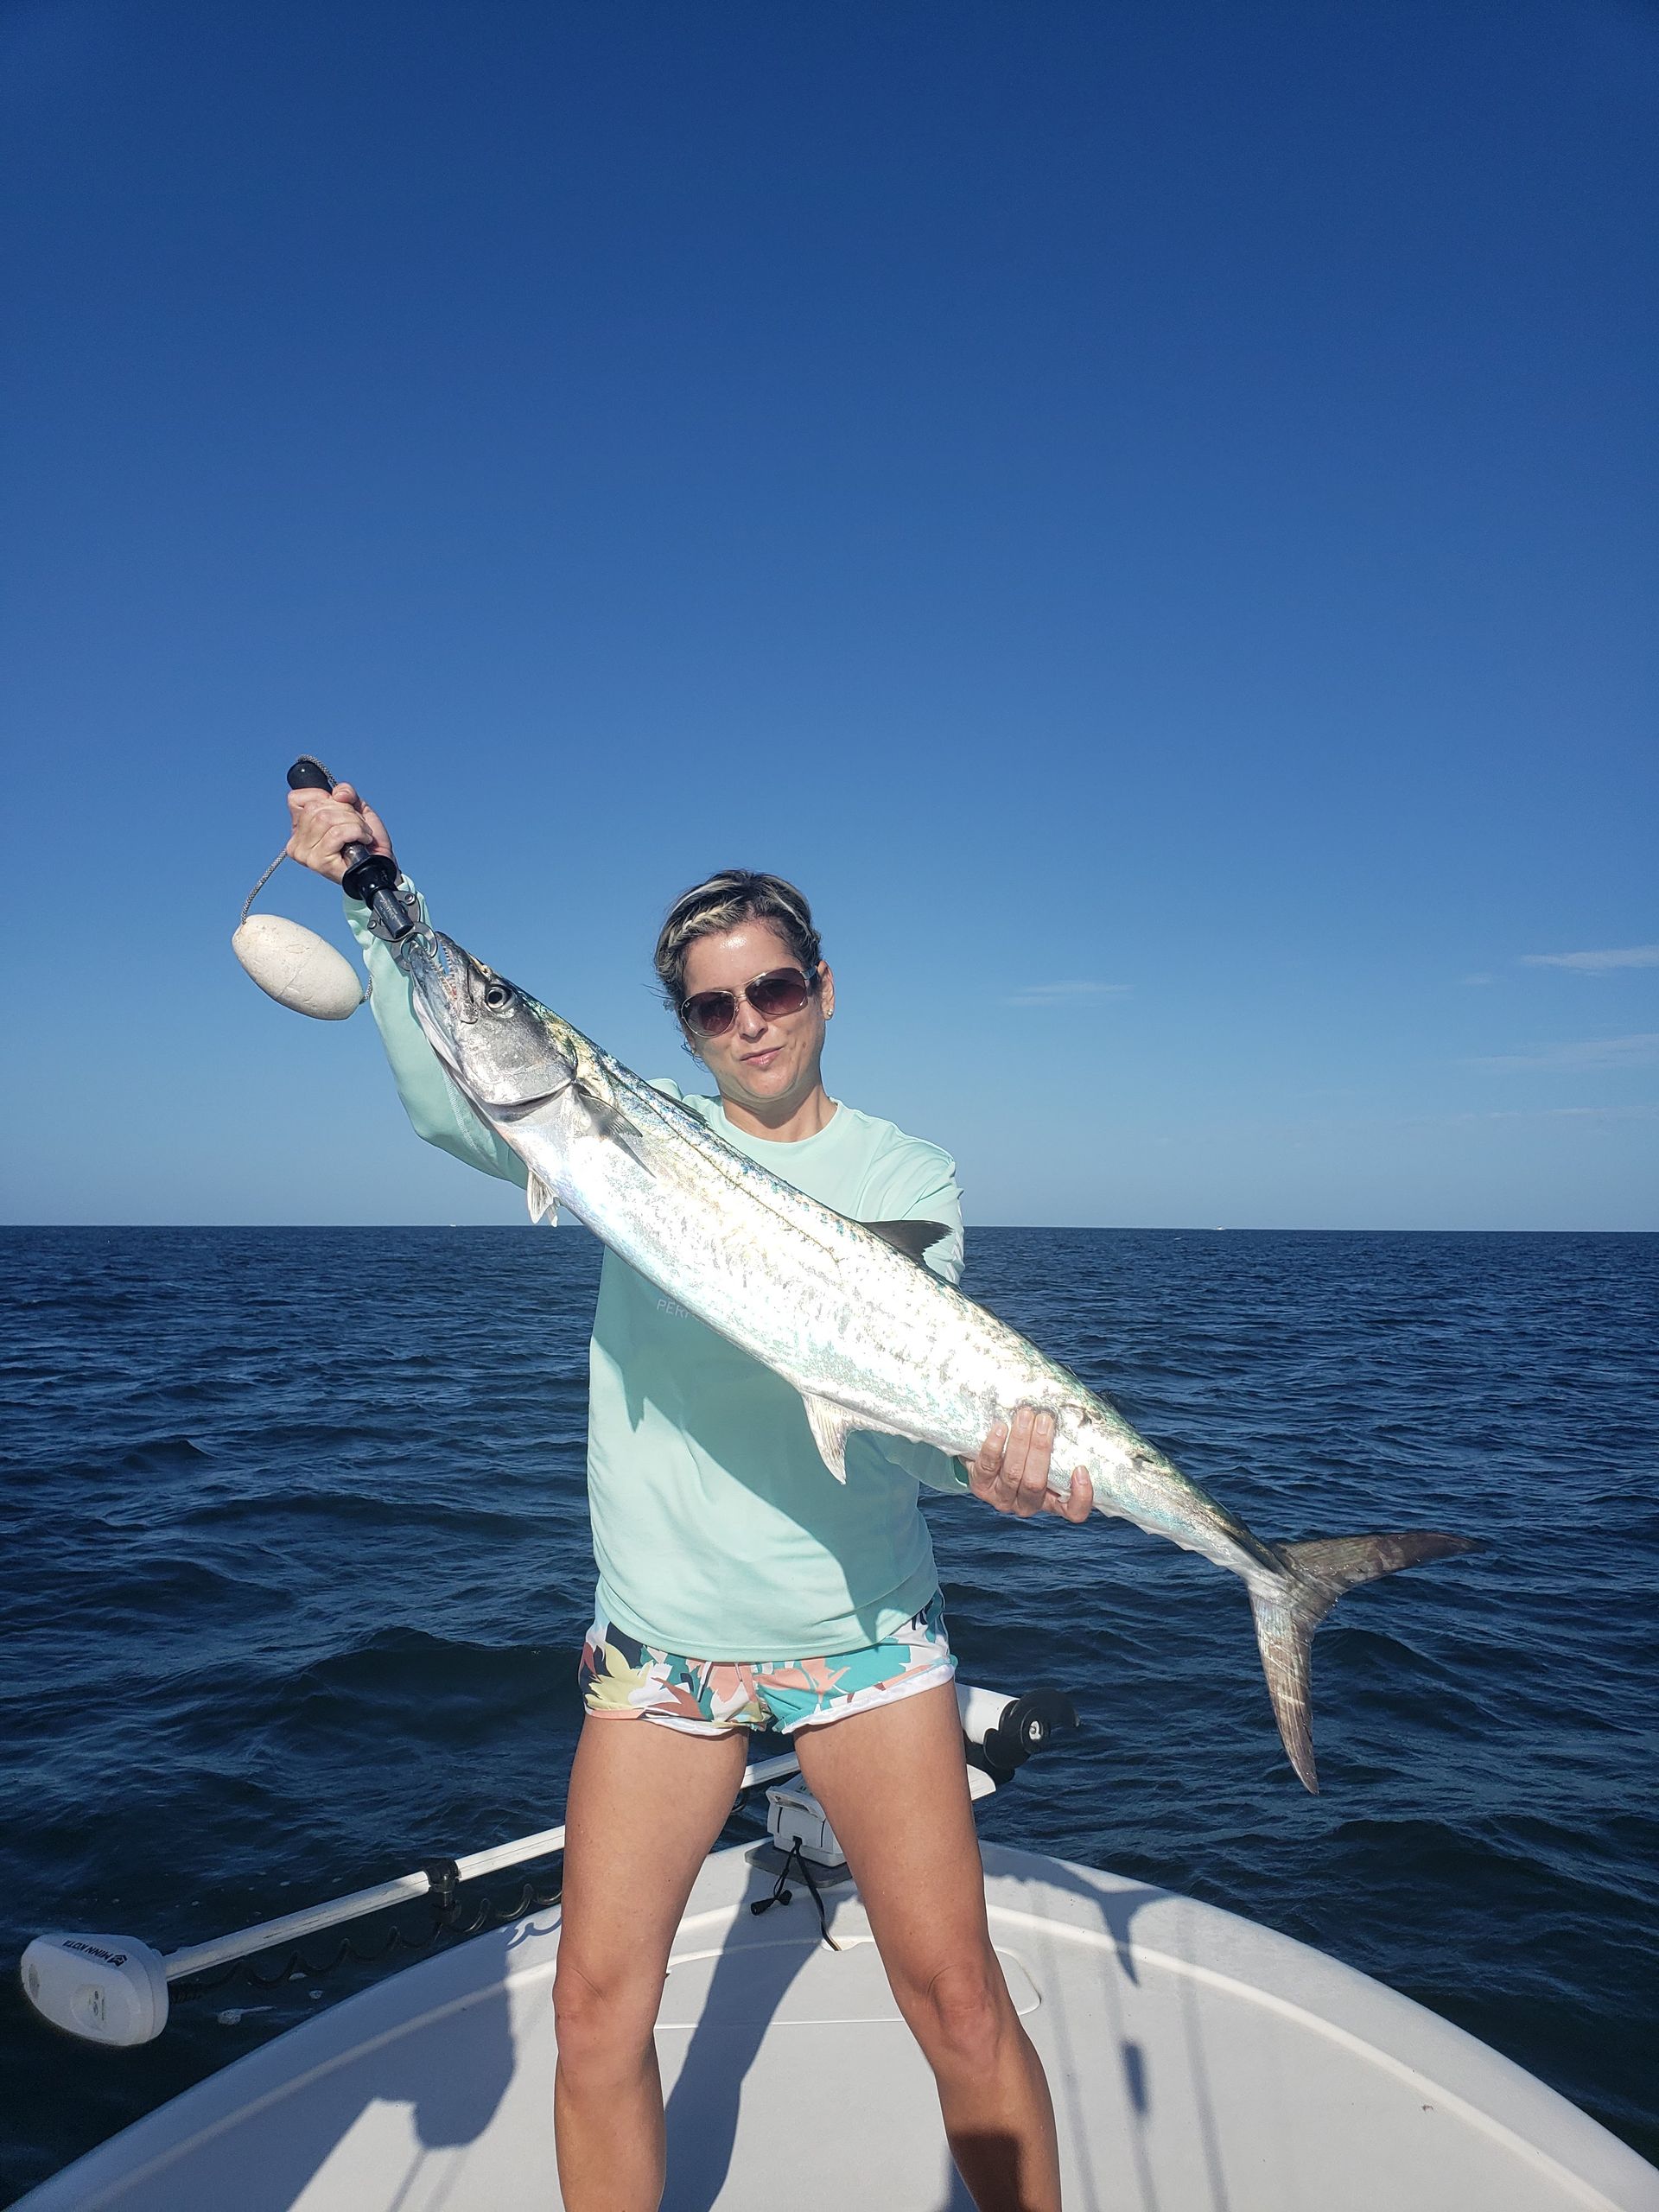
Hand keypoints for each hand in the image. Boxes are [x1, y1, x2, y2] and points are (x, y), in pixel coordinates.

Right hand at [285, 779, 396, 885]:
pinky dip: (356, 831)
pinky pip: (337, 833)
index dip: (324, 797)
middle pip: (316, 808)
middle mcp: (296, 842)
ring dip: (353, 822)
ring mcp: (305, 854)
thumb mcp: (356, 807)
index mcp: (298, 827)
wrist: (380, 864)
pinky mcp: (319, 862)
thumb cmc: (366, 840)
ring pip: (326, 819)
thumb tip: (339, 794)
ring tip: (362, 833)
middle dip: (346, 811)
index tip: (342, 811)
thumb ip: (346, 793)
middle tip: (359, 825)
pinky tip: (363, 840)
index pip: (296, 798)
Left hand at [963, 1406, 1092, 1521]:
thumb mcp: (1042, 1452)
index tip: (1081, 1469)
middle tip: (1044, 1420)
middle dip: (1040, 1448)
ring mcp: (1002, 1498)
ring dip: (1019, 1441)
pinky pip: (987, 1467)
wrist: (983, 1456)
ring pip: (1013, 1473)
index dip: (1081, 1496)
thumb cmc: (1023, 1451)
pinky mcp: (980, 1487)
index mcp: (1050, 1500)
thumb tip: (1069, 1410)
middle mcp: (1027, 1504)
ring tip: (1024, 1416)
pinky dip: (994, 1446)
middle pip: (1035, 1483)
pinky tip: (1000, 1427)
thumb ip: (1057, 1443)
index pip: (1073, 1512)